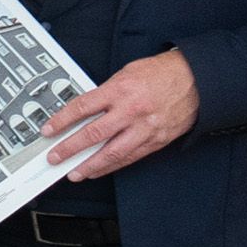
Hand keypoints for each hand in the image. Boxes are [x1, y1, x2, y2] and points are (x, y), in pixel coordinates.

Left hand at [43, 48, 198, 181]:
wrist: (197, 79)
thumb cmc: (162, 73)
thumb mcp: (127, 74)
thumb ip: (106, 92)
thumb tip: (85, 109)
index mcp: (121, 90)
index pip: (83, 107)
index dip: (62, 120)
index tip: (49, 130)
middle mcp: (131, 110)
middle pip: (93, 133)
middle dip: (70, 148)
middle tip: (54, 157)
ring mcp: (145, 127)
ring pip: (112, 152)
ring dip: (90, 165)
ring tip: (74, 173)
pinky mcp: (157, 140)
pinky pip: (130, 157)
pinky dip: (112, 166)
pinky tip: (99, 170)